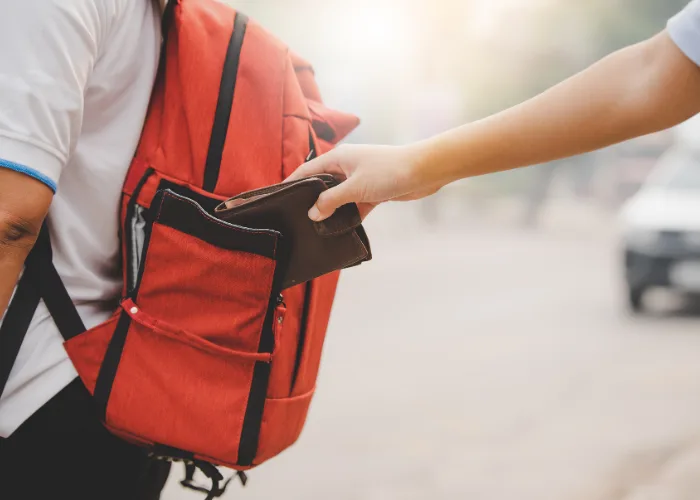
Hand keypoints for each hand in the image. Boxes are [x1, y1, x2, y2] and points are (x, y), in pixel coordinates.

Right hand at [287, 143, 441, 220]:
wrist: (425, 171)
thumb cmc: (390, 171)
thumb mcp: (356, 187)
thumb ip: (332, 200)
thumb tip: (312, 212)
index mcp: (338, 158)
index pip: (306, 171)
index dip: (291, 183)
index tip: (278, 198)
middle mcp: (346, 167)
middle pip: (320, 185)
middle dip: (310, 201)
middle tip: (295, 219)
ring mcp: (359, 179)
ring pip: (338, 197)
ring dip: (331, 211)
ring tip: (316, 228)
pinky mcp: (372, 191)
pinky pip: (354, 205)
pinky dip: (348, 216)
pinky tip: (340, 230)